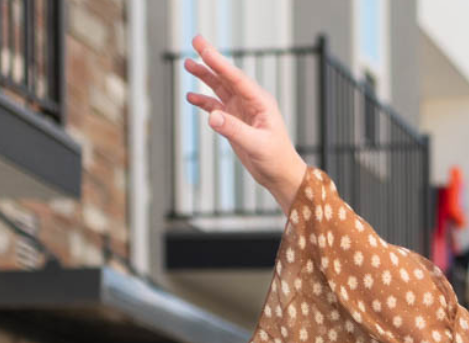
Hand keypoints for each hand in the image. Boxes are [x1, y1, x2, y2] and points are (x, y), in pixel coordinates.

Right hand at [183, 34, 307, 210]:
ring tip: (188, 65)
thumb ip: (234, 130)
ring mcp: (241, 110)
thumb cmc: (277, 159)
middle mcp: (250, 102)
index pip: (236, 78)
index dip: (219, 63)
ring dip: (205, 77)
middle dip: (211, 60)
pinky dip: (204, 102)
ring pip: (220, 88)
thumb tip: (213, 116)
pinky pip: (216, 107)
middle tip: (195, 41)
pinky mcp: (234, 122)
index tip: (204, 50)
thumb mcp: (257, 145)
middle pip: (227, 76)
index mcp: (260, 102)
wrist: (280, 176)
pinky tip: (191, 96)